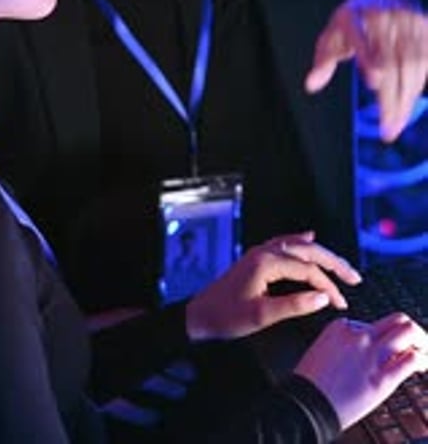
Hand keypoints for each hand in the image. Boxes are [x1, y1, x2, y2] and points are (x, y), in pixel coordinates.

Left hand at [186, 230, 360, 341]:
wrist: (200, 315)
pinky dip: (300, 241)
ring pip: (298, 245)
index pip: (309, 270)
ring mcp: (260, 253)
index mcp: (267, 262)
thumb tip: (323, 298)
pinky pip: (284, 242)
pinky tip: (308, 238)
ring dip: (321, 254)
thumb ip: (294, 305)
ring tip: (340, 265)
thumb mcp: (261, 316)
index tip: (341, 303)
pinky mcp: (257, 258)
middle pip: (308, 251)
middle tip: (355, 277)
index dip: (329, 286)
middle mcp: (265, 252)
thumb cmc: (226, 316)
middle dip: (334, 263)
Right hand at [295, 312, 427, 429]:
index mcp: (340, 327)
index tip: (388, 347)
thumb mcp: (322, 352)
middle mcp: (358, 336)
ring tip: (422, 352)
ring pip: (408, 331)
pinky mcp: (381, 379)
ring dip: (420, 341)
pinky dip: (419, 360)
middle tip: (413, 343)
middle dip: (409, 330)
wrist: (305, 406)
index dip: (385, 336)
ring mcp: (370, 355)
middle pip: (397, 319)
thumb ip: (344, 346)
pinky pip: (409, 360)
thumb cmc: (309, 385)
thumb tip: (364, 351)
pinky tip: (420, 366)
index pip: (374, 323)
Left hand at [305, 0, 427, 141]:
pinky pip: (426, 62)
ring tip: (395, 125)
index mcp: (354, 17)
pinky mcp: (424, 29)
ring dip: (406, 99)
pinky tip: (407, 107)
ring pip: (412, 66)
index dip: (370, 58)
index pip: (361, 38)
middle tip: (387, 129)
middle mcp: (383, 18)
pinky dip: (418, 86)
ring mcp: (406, 22)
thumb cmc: (351, 22)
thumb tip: (311, 85)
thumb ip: (323, 61)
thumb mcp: (331, 37)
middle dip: (391, 98)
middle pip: (392, 62)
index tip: (375, 81)